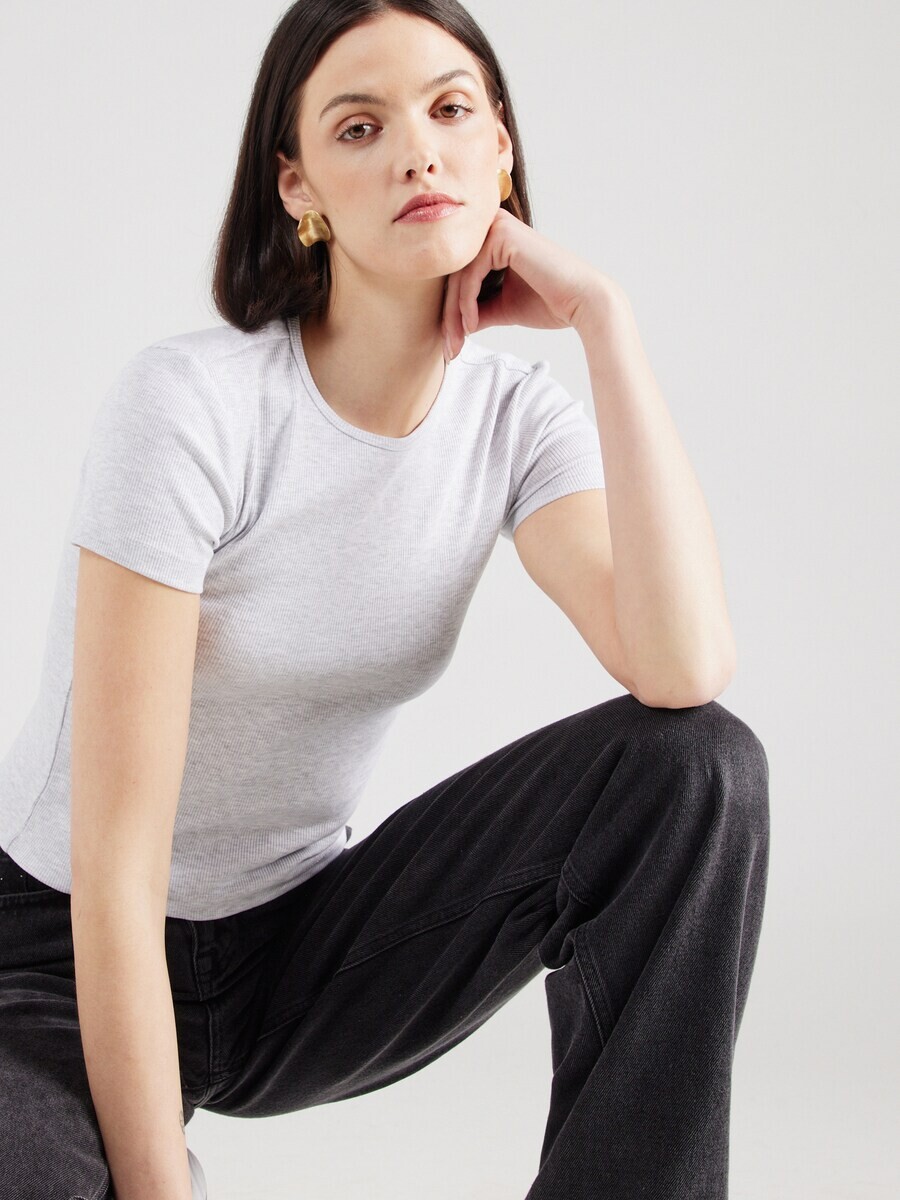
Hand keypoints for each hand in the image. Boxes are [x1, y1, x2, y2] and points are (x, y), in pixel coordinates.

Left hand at [441, 208, 621, 357]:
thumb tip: (453, 324)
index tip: (451, 343)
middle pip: (456, 275)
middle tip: (449, 348)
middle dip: (449, 316)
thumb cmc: (550, 304)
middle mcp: (494, 226)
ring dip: (455, 314)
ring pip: (459, 276)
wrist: (583, 302)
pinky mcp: (501, 235)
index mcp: (495, 239)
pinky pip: (471, 274)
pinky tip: (471, 325)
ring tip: (458, 342)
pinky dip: (467, 303)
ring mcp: (497, 227)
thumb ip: (478, 309)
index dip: (451, 311)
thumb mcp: (503, 307)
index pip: (461, 275)